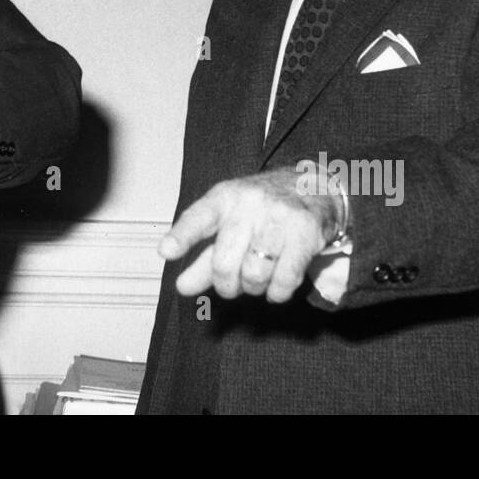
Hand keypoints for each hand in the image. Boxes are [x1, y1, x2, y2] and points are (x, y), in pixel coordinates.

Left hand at [159, 165, 343, 302]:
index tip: (166, 251)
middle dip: (225, 284)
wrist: (313, 187)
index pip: (199, 217)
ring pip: (254, 275)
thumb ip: (205, 256)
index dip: (182, 236)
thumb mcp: (230, 223)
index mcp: (225, 197)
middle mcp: (250, 203)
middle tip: (232, 284)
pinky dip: (277, 292)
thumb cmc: (262, 209)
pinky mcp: (306, 232)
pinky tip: (276, 286)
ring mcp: (279, 216)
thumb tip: (182, 286)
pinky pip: (284, 280)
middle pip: (224, 262)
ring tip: (258, 278)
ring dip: (254, 288)